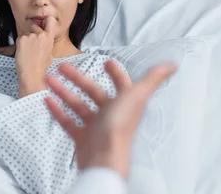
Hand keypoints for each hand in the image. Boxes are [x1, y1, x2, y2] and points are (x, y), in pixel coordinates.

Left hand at [15, 17, 58, 97]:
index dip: (46, 20)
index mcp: (49, 38)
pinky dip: (20, 44)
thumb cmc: (40, 67)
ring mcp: (30, 36)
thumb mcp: (50, 54)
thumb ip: (47, 44)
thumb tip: (44, 42)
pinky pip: (20, 38)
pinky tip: (23, 52)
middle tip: (31, 46)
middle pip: (34, 27)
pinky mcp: (21, 39)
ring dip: (26, 40)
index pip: (50, 21)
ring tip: (27, 52)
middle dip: (32, 33)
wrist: (31, 74)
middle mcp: (40, 34)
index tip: (44, 22)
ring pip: (26, 34)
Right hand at [44, 60, 176, 178]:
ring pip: (77, 104)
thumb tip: (171, 65)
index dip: (115, 72)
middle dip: (77, 78)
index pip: (120, 83)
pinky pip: (68, 121)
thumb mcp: (137, 96)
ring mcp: (95, 126)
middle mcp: (110, 114)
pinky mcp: (82, 137)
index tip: (107, 62)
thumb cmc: (120, 128)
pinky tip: (49, 100)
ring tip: (50, 80)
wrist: (105, 157)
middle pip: (92, 92)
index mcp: (124, 103)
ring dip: (63, 91)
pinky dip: (57, 110)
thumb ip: (153, 79)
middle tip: (64, 67)